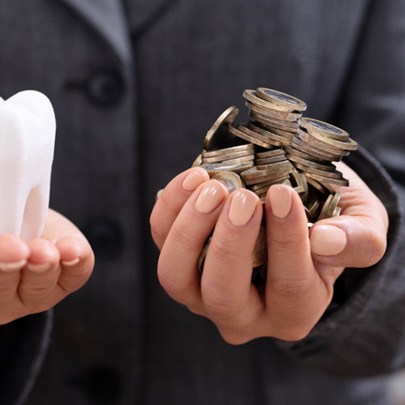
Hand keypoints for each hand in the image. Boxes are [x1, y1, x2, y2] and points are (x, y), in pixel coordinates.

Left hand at [150, 163, 387, 342]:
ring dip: (190, 230)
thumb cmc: (329, 220)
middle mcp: (242, 312)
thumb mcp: (361, 226)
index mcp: (293, 311)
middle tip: (243, 198)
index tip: (282, 195)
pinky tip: (194, 178)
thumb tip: (324, 241)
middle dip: (230, 245)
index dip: (285, 242)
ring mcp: (201, 290)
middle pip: (223, 297)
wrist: (293, 208)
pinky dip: (170, 208)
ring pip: (176, 277)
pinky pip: (160, 238)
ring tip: (213, 187)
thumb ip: (358, 240)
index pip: (288, 288)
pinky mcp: (178, 257)